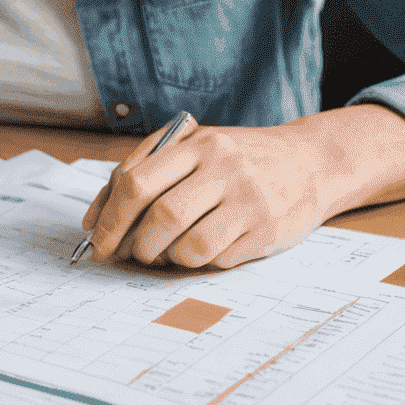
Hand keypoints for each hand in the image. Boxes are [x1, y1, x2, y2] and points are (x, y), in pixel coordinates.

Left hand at [80, 119, 333, 268]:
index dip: (109, 217)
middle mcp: (222, 166)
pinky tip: (200, 250)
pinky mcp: (267, 229)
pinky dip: (198, 262)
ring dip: (165, 257)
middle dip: (135, 243)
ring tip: (164, 253)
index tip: (97, 240)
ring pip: (187, 244)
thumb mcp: (193, 148)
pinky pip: (217, 258)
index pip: (136, 181)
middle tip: (129, 253)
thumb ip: (143, 172)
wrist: (310, 162)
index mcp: (196, 142)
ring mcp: (248, 198)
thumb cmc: (239, 159)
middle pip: (160, 215)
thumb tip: (94, 220)